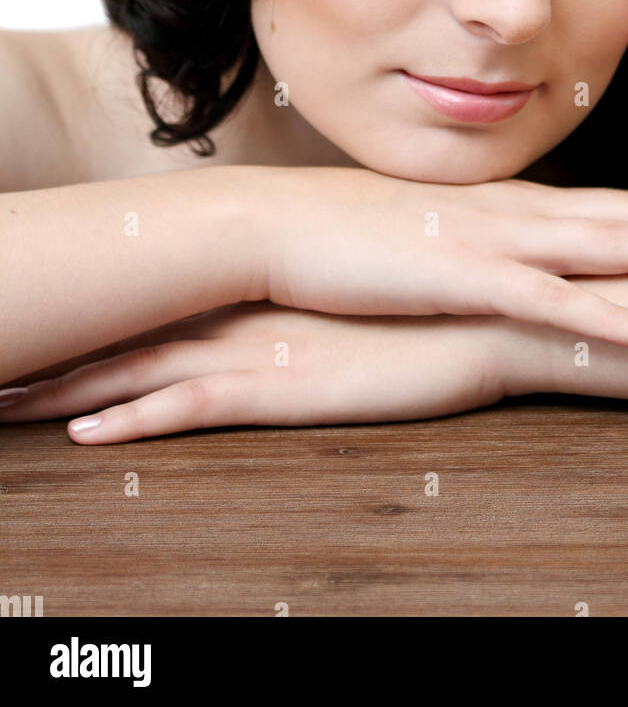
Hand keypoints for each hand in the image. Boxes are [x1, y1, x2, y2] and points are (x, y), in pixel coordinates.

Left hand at [0, 302, 520, 443]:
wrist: (481, 312)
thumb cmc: (431, 306)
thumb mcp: (361, 301)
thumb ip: (323, 301)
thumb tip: (304, 302)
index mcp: (262, 289)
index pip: (164, 300)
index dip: (105, 313)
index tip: (58, 320)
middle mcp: (244, 313)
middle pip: (132, 332)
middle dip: (65, 350)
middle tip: (4, 362)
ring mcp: (256, 350)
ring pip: (139, 370)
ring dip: (72, 389)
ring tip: (9, 400)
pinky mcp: (278, 389)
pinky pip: (187, 409)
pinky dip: (131, 424)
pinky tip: (85, 436)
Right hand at [262, 167, 627, 348]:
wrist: (275, 227)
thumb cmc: (354, 238)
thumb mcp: (438, 238)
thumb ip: (489, 245)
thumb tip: (529, 259)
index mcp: (519, 205)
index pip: (627, 205)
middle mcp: (522, 212)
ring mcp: (496, 241)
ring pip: (615, 246)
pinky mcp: (462, 278)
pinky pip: (551, 303)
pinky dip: (612, 318)